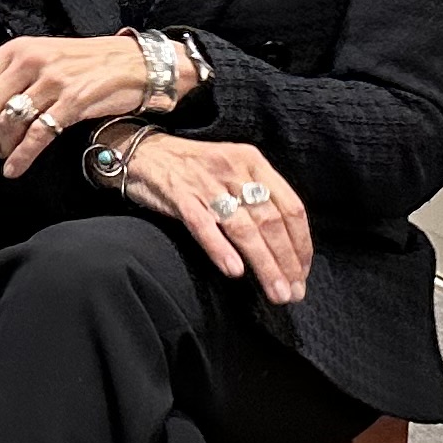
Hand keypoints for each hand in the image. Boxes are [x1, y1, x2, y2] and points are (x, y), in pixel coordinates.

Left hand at [0, 33, 151, 176]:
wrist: (137, 64)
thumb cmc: (86, 64)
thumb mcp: (43, 56)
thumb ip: (13, 74)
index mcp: (15, 49)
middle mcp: (29, 61)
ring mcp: (52, 80)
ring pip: (9, 121)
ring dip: (2, 147)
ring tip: (6, 157)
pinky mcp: (74, 101)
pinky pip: (37, 135)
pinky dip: (22, 156)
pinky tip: (15, 169)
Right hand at [109, 135, 311, 304]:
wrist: (140, 150)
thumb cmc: (191, 167)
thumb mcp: (232, 169)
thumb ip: (257, 197)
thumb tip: (285, 245)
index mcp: (253, 162)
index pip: (291, 207)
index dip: (301, 244)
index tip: (301, 273)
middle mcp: (234, 170)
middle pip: (270, 222)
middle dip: (286, 262)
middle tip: (292, 293)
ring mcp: (205, 182)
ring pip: (243, 228)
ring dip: (264, 264)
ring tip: (275, 292)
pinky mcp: (178, 194)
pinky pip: (203, 225)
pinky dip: (220, 249)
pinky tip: (234, 271)